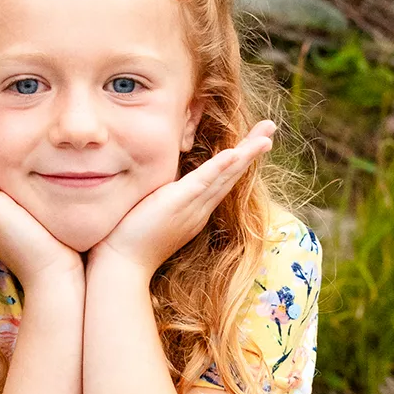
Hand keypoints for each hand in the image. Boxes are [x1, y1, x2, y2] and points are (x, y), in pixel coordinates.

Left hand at [87, 121, 276, 278]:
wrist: (122, 265)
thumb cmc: (129, 239)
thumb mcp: (152, 210)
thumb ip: (161, 194)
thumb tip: (160, 179)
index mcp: (194, 210)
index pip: (221, 179)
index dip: (239, 159)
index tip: (255, 140)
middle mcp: (199, 209)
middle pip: (231, 175)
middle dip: (252, 151)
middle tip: (271, 128)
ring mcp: (191, 207)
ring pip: (224, 176)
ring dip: (246, 154)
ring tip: (266, 136)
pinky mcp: (178, 203)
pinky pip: (203, 182)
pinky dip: (220, 167)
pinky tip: (235, 153)